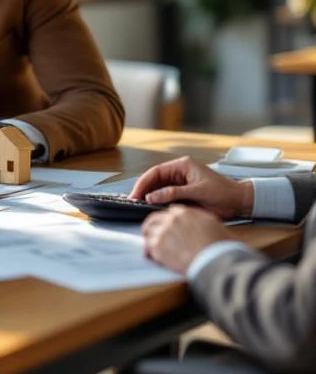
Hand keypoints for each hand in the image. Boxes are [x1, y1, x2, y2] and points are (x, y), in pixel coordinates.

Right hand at [129, 156, 252, 219]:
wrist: (240, 202)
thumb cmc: (223, 194)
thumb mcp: (198, 193)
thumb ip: (174, 194)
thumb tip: (152, 197)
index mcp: (183, 165)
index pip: (156, 172)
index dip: (143, 183)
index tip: (135, 194)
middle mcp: (179, 171)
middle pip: (154, 179)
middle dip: (143, 189)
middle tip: (132, 201)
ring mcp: (180, 182)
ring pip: (158, 187)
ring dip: (149, 195)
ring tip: (138, 205)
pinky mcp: (183, 192)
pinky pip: (165, 195)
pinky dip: (157, 201)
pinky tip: (151, 207)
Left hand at [142, 206, 232, 273]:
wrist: (216, 259)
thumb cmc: (219, 245)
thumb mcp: (211, 223)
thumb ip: (196, 219)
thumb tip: (191, 223)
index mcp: (184, 212)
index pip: (167, 212)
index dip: (164, 221)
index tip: (164, 226)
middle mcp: (171, 219)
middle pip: (153, 219)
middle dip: (151, 227)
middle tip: (151, 235)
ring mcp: (163, 231)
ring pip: (148, 232)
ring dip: (150, 240)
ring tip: (153, 248)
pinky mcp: (158, 245)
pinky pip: (148, 247)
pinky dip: (150, 253)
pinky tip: (155, 257)